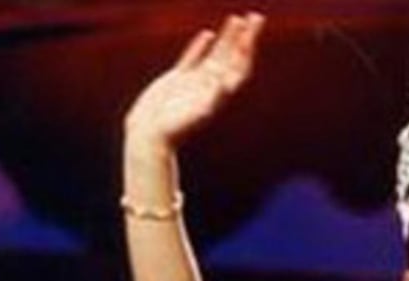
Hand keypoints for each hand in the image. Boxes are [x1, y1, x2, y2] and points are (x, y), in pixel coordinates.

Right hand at [124, 12, 264, 147]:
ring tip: (236, 19)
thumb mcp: (195, 113)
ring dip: (228, 37)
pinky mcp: (178, 80)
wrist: (151, 136)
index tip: (255, 30)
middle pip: (234, 57)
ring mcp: (196, 82)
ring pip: (216, 55)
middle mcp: (212, 86)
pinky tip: (207, 34)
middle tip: (256, 17)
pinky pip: (193, 59)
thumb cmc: (174, 129)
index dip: (249, 48)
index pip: (240, 67)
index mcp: (220, 94)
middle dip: (245, 37)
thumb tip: (223, 82)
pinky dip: (201, 46)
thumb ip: (211, 98)